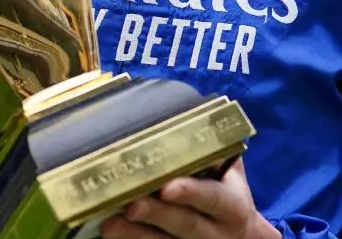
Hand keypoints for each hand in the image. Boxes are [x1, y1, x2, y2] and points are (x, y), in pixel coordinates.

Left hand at [100, 160, 279, 238]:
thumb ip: (214, 151)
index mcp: (231, 206)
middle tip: (131, 205)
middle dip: (157, 214)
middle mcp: (215, 232)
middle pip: (185, 224)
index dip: (191, 193)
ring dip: (135, 235)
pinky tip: (111, 234)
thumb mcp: (232, 176)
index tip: (167, 187)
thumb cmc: (228, 197)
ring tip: (109, 224)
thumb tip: (186, 114)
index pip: (213, 198)